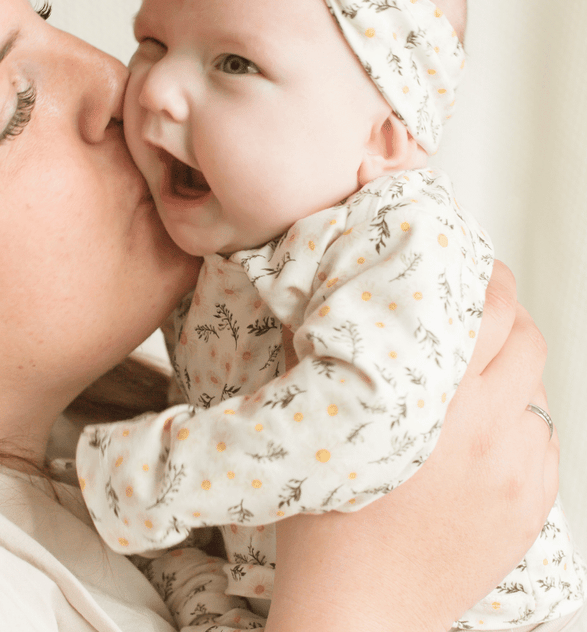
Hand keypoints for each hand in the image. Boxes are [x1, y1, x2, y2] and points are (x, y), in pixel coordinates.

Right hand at [267, 261, 556, 631]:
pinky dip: (523, 420)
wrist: (361, 612)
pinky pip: (544, 441)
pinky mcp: (531, 509)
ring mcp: (518, 475)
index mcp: (437, 407)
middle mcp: (489, 435)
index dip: (487, 280)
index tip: (476, 265)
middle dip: (510, 311)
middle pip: (528, 343)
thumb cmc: (327, 522)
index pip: (488, 316)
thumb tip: (326, 304)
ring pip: (540, 391)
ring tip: (482, 368)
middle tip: (484, 300)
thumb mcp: (318, 428)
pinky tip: (490, 426)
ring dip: (516, 368)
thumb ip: (323, 358)